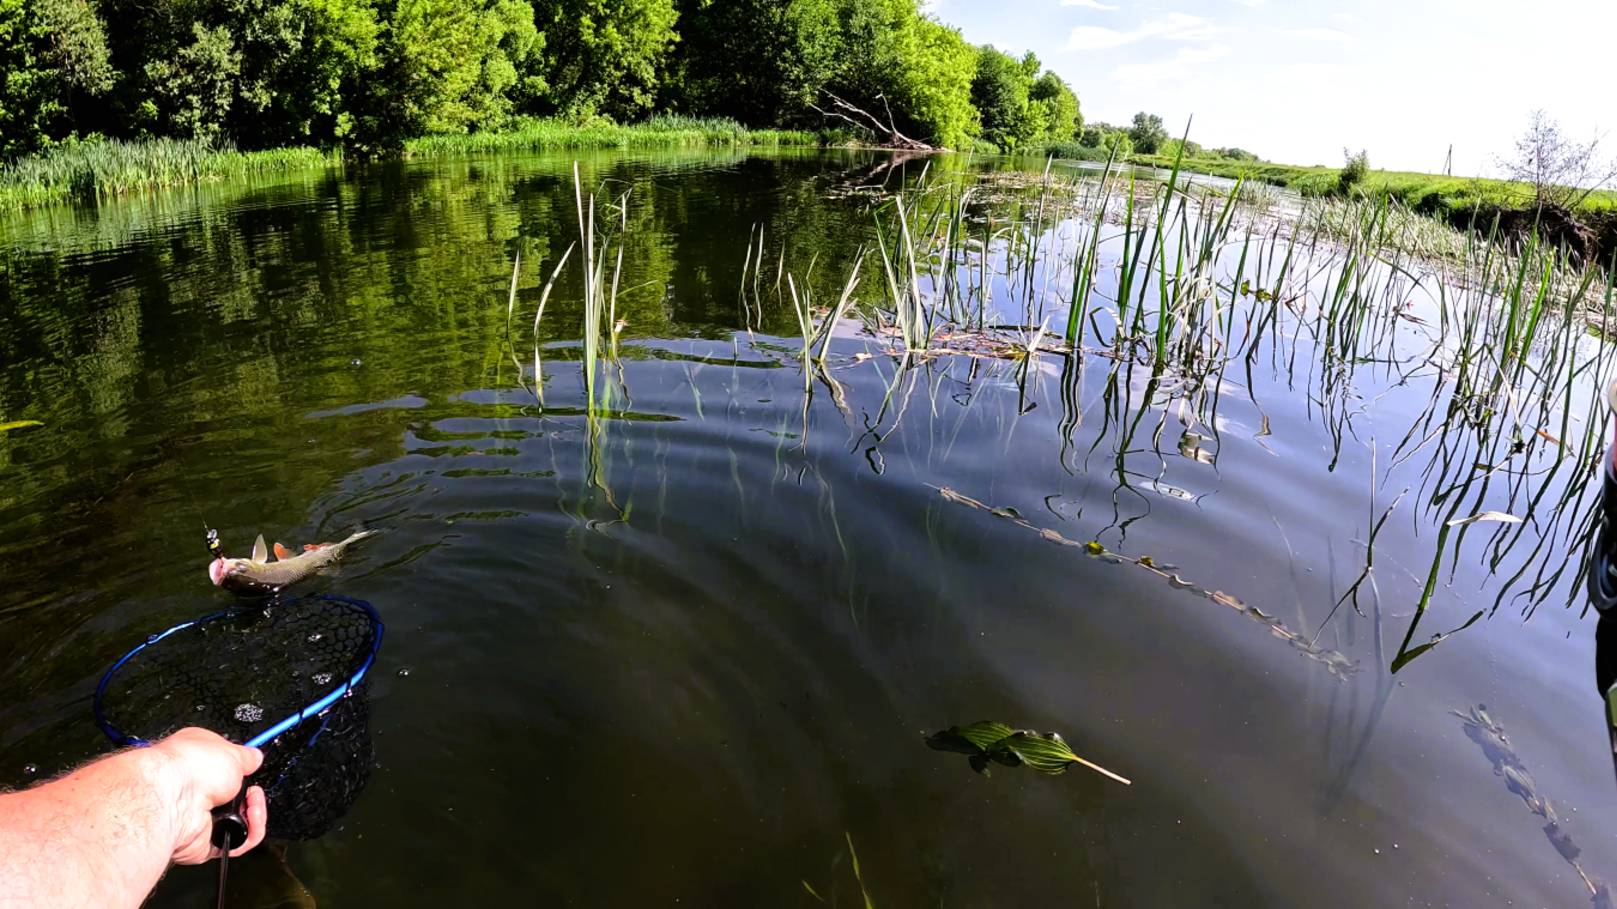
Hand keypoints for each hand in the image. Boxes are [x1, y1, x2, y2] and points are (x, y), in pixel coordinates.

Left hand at [148, 728, 267, 863]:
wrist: (174, 798)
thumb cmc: (190, 768)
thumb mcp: (231, 750)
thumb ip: (246, 756)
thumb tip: (254, 758)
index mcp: (195, 762)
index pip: (224, 768)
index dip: (241, 769)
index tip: (252, 768)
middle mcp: (194, 792)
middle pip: (234, 797)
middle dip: (250, 794)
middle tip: (252, 789)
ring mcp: (199, 819)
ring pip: (239, 822)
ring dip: (254, 813)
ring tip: (253, 803)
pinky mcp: (206, 843)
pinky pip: (238, 843)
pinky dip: (251, 832)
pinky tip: (251, 818)